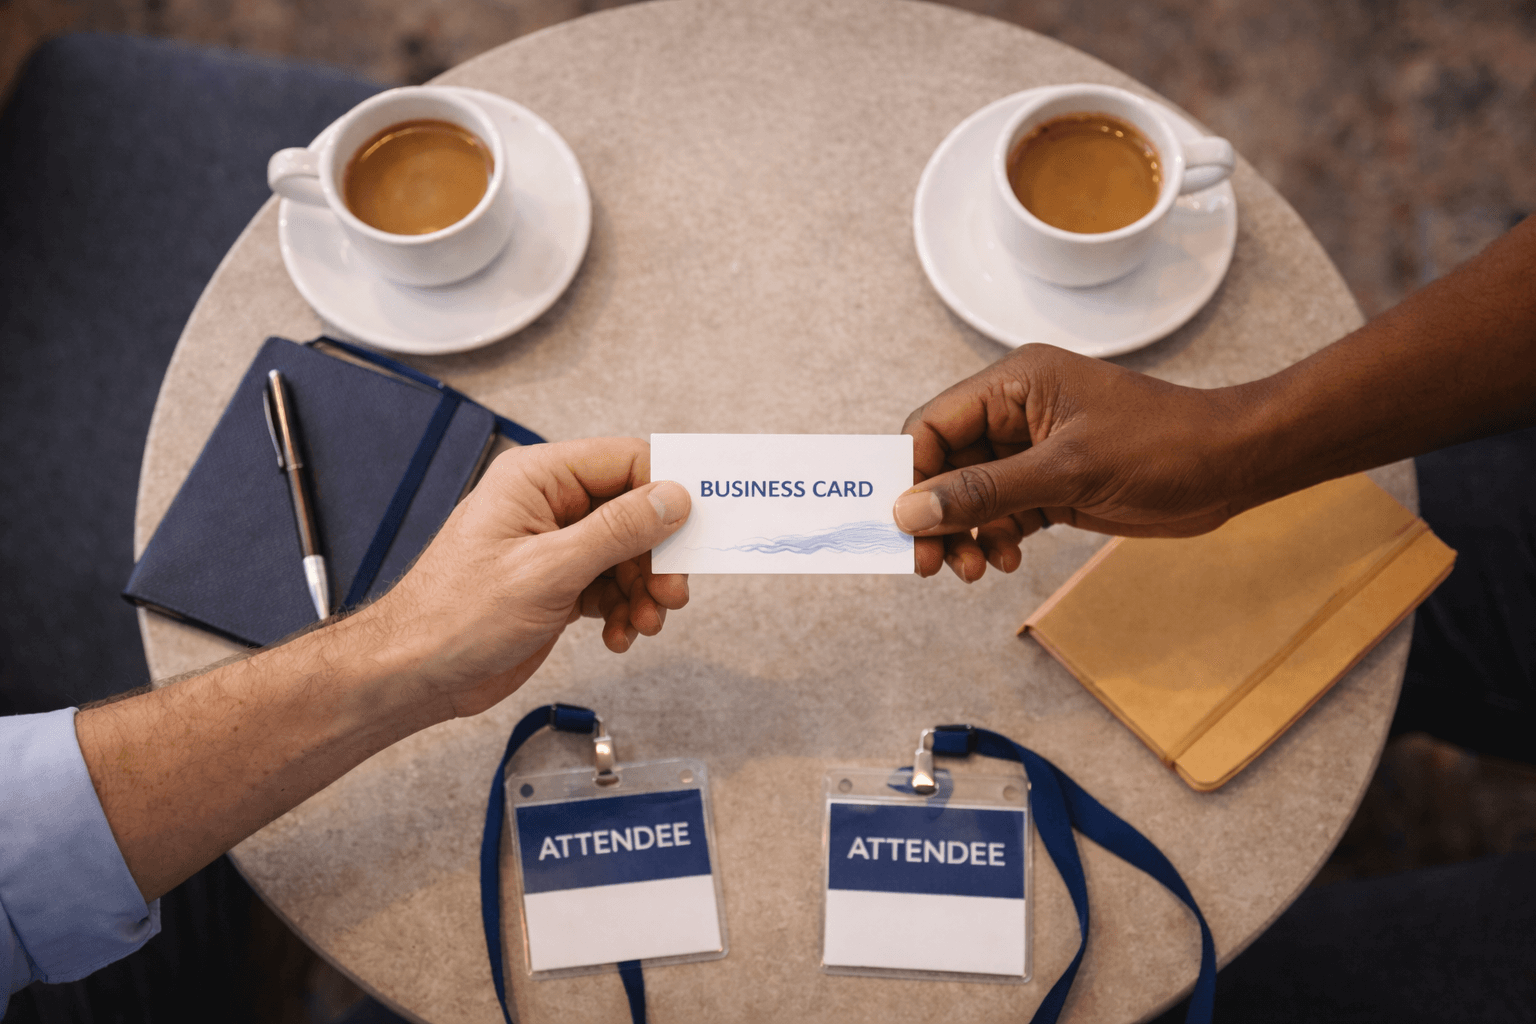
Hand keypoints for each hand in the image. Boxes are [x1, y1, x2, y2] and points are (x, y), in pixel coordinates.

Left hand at [359, 437, 690, 720]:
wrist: (416, 675)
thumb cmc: (455, 616)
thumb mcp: (548, 571)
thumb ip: (616, 531)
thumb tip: (672, 498)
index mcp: (537, 478)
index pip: (625, 462)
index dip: (667, 493)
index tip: (696, 530)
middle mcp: (547, 504)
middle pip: (635, 512)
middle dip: (659, 555)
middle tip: (671, 593)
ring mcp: (553, 545)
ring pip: (628, 554)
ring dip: (644, 590)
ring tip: (643, 623)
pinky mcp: (557, 583)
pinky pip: (611, 585)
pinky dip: (624, 610)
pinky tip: (618, 635)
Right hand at [894, 344, 1251, 581]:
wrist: (1232, 466)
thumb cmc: (1162, 445)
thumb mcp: (1067, 470)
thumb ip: (985, 492)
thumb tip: (910, 512)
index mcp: (1014, 383)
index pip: (932, 424)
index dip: (909, 474)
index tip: (900, 524)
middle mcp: (1016, 413)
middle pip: (944, 465)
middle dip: (934, 515)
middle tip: (928, 564)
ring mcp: (1033, 451)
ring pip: (970, 496)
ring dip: (963, 534)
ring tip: (974, 570)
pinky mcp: (1052, 485)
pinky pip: (1001, 514)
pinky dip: (995, 539)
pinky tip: (1006, 561)